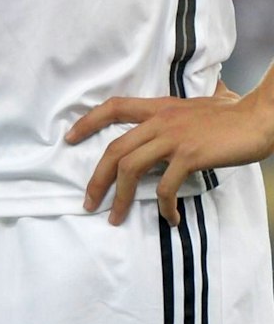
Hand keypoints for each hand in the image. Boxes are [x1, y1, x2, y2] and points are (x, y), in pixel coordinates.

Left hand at [69, 86, 273, 226]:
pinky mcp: (189, 156)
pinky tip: (169, 217)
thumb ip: (179, 113)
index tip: (69, 138)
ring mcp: (173, 138)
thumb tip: (174, 119)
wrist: (260, 118)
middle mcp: (160, 121)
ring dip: (119, 196)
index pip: (113, 107)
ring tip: (114, 217)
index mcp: (159, 108)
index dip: (88, 122)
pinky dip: (162, 205)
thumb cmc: (233, 114)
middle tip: (88, 201)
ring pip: (130, 168)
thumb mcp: (198, 106)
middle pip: (114, 149)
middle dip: (96, 178)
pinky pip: (165, 185)